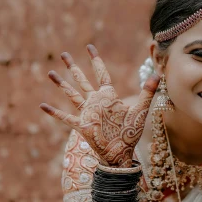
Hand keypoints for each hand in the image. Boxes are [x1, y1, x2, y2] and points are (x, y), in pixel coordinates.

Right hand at [40, 44, 158, 166]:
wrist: (121, 153)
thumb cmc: (131, 133)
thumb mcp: (140, 110)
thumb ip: (147, 92)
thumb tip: (158, 74)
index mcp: (108, 96)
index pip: (101, 74)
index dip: (96, 61)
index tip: (89, 47)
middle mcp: (96, 102)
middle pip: (82, 80)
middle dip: (73, 67)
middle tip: (64, 54)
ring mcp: (87, 113)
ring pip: (71, 94)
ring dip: (61, 84)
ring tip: (50, 73)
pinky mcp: (82, 125)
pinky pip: (65, 117)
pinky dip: (54, 112)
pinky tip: (43, 105)